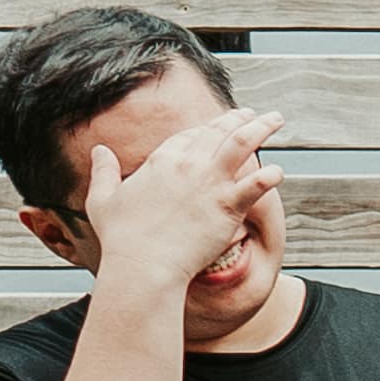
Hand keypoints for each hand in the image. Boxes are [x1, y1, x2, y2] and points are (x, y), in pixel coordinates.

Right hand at [78, 101, 285, 306]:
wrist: (143, 266)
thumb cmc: (121, 238)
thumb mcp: (103, 199)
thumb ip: (103, 171)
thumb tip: (99, 150)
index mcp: (162, 160)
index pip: (191, 135)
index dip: (207, 128)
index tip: (220, 124)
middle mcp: (188, 164)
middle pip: (219, 132)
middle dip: (239, 119)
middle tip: (254, 114)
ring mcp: (210, 184)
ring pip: (242, 145)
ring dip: (261, 128)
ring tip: (276, 119)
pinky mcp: (227, 207)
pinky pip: (255, 185)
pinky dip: (269, 176)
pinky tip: (280, 171)